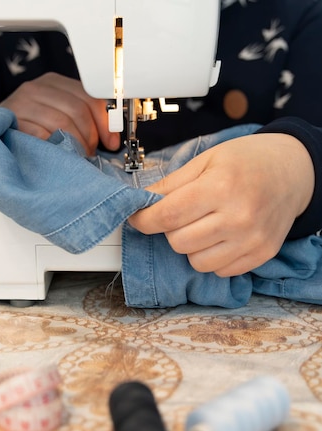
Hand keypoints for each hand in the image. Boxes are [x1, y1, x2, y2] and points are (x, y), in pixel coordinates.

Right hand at [0, 72, 119, 154]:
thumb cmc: (29, 125)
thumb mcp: (58, 113)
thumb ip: (83, 118)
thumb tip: (112, 138)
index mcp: (55, 82)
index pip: (90, 97)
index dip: (105, 123)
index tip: (111, 142)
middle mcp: (38, 88)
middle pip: (78, 110)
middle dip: (90, 136)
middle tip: (89, 153)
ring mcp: (23, 102)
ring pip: (62, 122)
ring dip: (74, 145)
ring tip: (75, 156)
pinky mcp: (13, 119)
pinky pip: (41, 134)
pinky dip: (54, 147)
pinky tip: (57, 154)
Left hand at [128, 133, 314, 276]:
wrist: (293, 171)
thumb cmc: (247, 161)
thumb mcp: (206, 159)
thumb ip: (172, 184)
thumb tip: (141, 204)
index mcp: (221, 186)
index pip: (167, 216)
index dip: (144, 220)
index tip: (138, 218)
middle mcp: (238, 217)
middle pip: (178, 242)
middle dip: (171, 229)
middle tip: (182, 214)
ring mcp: (252, 239)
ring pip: (196, 262)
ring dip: (191, 246)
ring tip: (204, 225)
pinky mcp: (262, 254)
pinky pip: (220, 270)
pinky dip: (212, 257)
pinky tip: (221, 237)